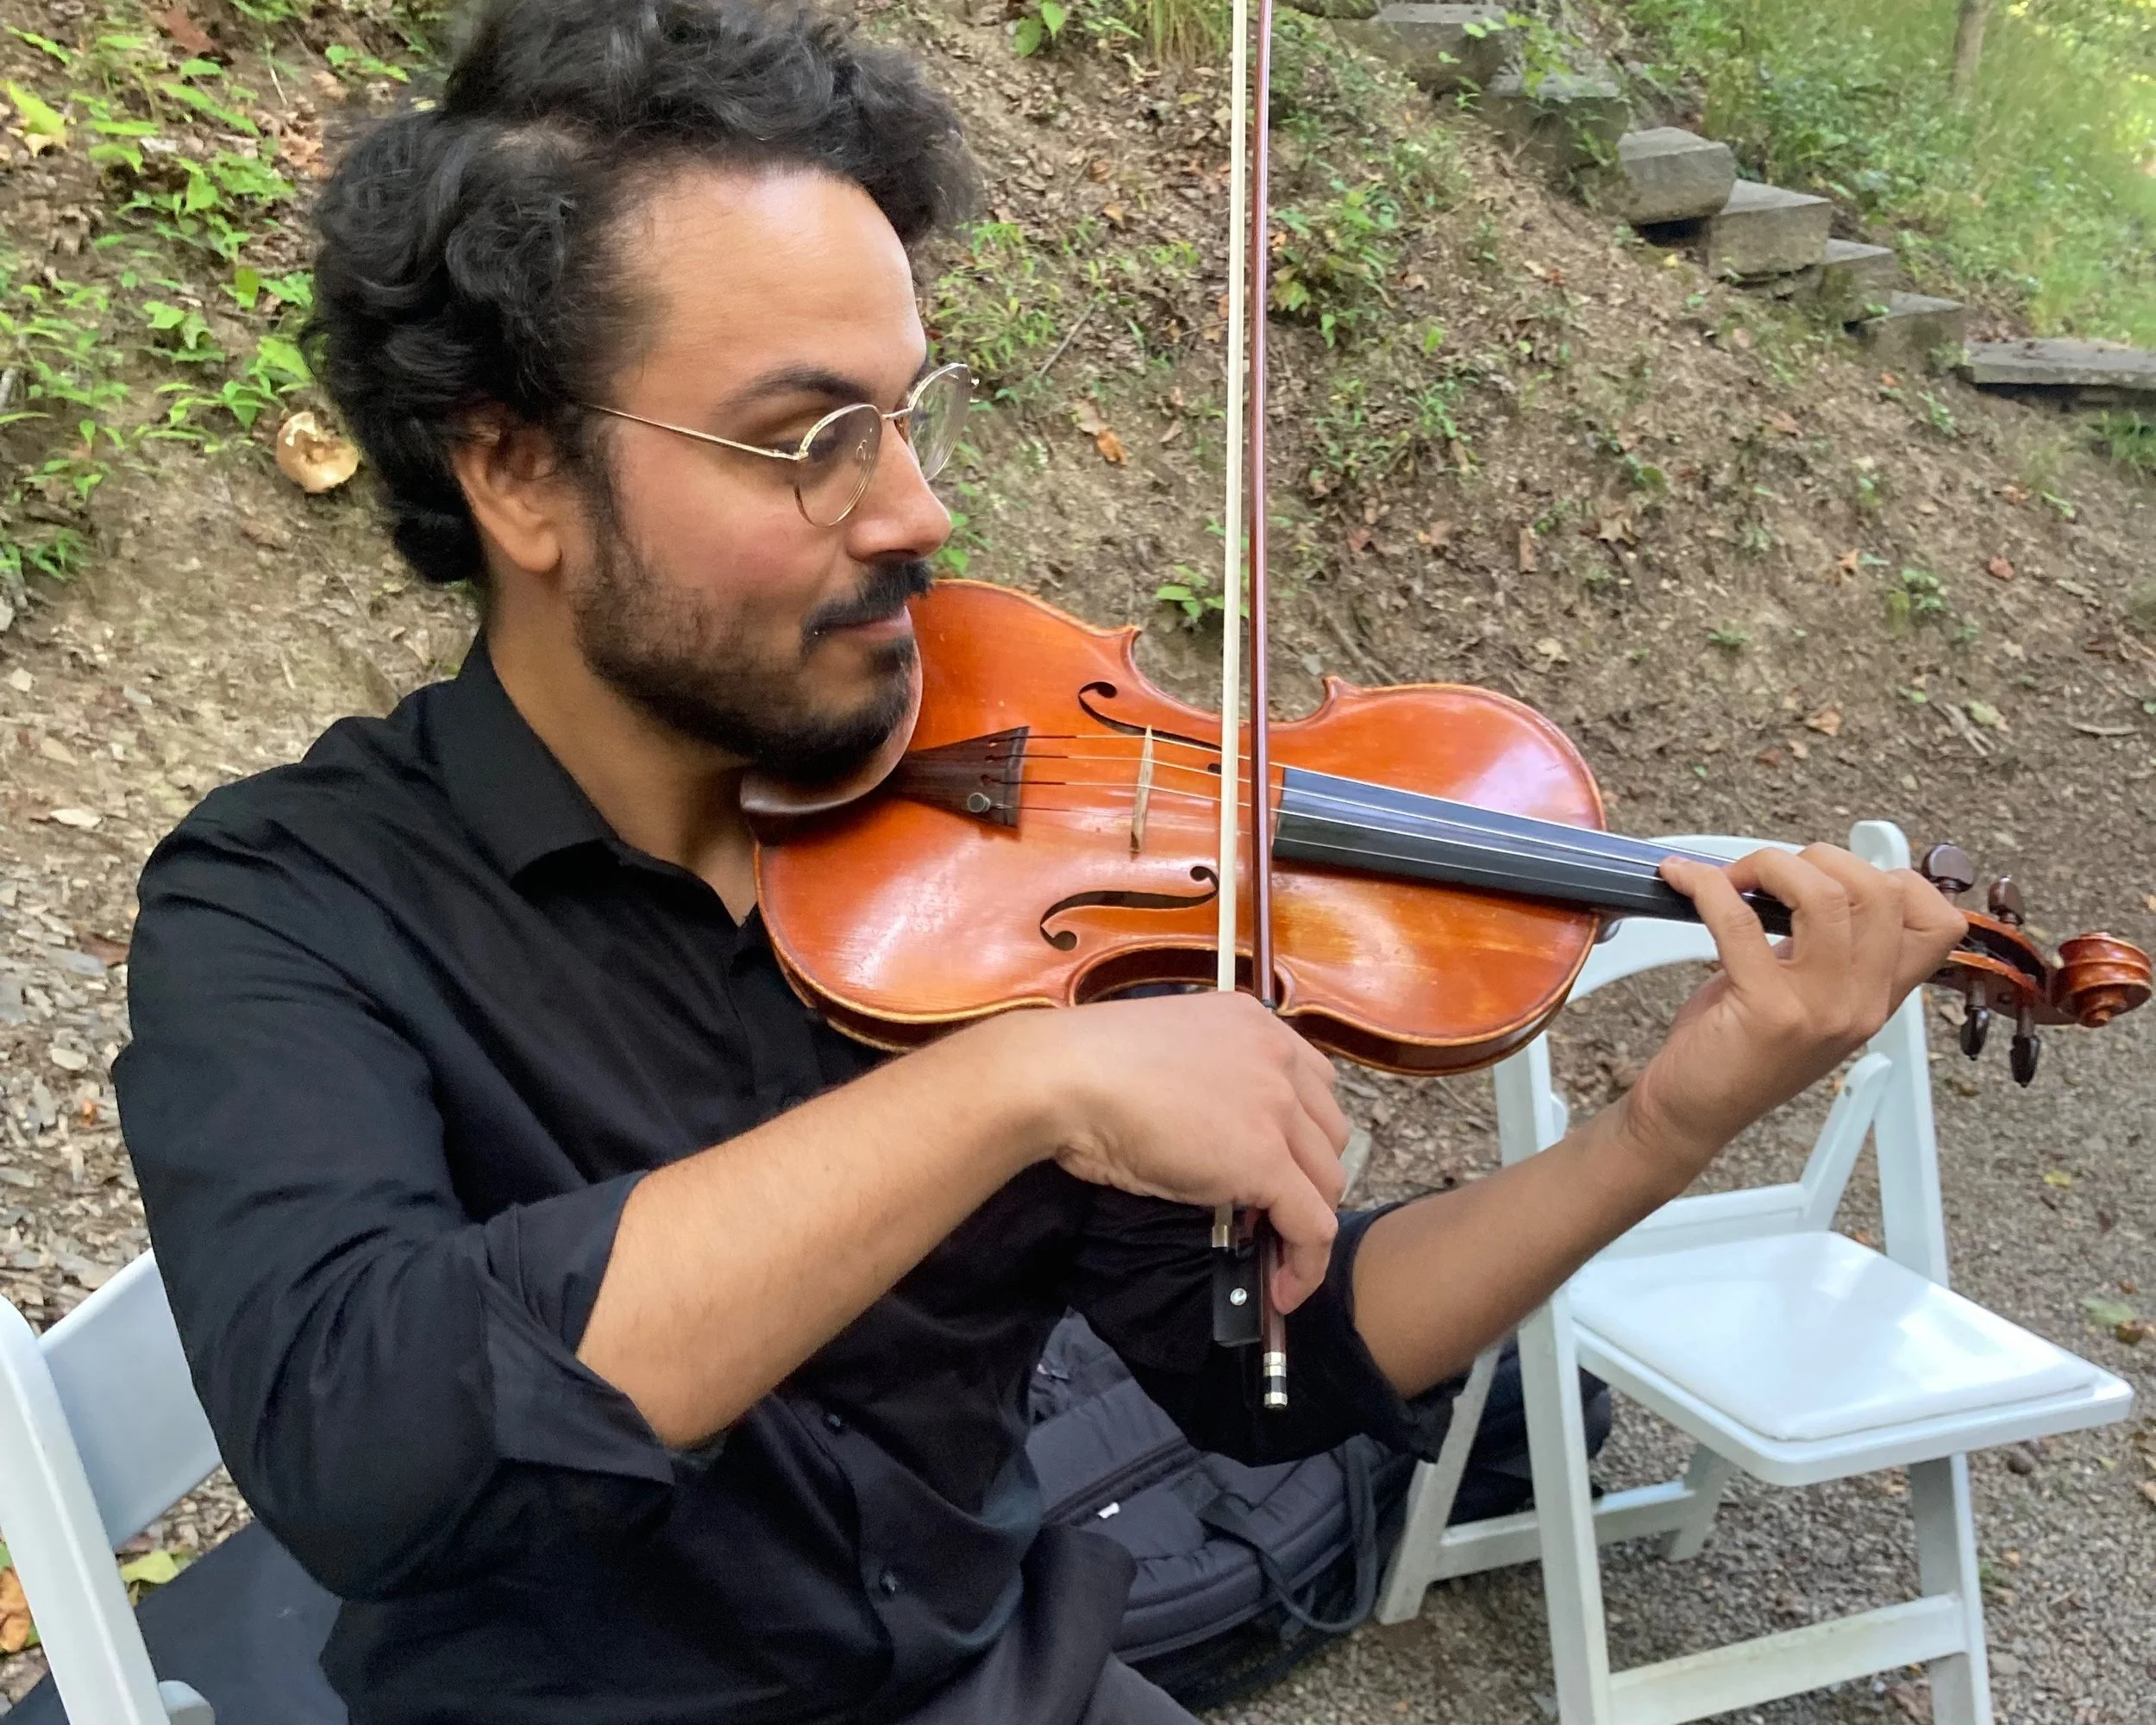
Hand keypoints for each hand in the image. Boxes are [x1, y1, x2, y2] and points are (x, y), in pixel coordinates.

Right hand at [990, 992, 1349, 1310]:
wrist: (1065, 1076)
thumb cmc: (1089, 1065)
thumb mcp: (1169, 1059)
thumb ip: (1210, 1088)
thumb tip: (1215, 1143)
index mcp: (1253, 1022)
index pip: (1314, 1084)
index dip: (1301, 1135)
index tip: (1277, 1169)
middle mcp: (1277, 1057)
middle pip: (1329, 1134)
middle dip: (1308, 1178)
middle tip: (1269, 1212)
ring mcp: (1276, 1108)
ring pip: (1328, 1181)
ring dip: (1307, 1223)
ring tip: (1274, 1256)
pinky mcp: (1264, 1160)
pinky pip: (1312, 1225)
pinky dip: (1304, 1265)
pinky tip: (1282, 1290)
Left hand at [1622, 846, 1966, 1190]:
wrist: (1694, 1112)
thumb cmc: (1739, 1048)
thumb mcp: (1805, 997)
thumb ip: (1826, 948)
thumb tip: (1808, 875)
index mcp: (1878, 998)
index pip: (1937, 923)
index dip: (1892, 878)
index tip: (1833, 877)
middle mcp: (1862, 1004)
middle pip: (1882, 892)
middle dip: (1821, 859)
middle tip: (1767, 873)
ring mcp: (1821, 1009)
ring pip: (1824, 896)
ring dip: (1771, 865)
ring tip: (1732, 878)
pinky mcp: (1767, 1011)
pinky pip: (1740, 920)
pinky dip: (1708, 887)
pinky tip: (1685, 880)